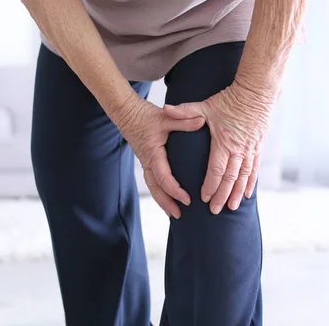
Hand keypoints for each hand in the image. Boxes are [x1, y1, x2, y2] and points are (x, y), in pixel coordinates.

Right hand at [115, 96, 204, 218]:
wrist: (126, 113)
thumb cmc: (145, 115)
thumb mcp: (166, 116)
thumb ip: (184, 120)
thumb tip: (202, 121)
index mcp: (152, 153)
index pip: (163, 177)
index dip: (174, 190)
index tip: (187, 200)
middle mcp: (147, 161)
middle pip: (155, 188)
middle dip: (166, 203)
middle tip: (178, 215)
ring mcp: (145, 162)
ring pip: (152, 186)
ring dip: (162, 200)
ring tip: (174, 213)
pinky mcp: (146, 161)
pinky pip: (152, 181)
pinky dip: (160, 191)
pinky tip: (168, 199)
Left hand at [164, 81, 274, 213]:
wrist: (257, 93)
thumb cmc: (229, 100)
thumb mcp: (206, 105)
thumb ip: (185, 111)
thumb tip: (165, 109)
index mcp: (224, 142)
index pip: (216, 169)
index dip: (210, 185)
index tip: (204, 198)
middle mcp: (238, 149)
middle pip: (230, 178)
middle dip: (222, 196)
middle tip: (214, 211)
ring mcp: (250, 150)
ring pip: (244, 177)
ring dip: (237, 194)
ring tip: (231, 208)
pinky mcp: (257, 148)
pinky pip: (254, 170)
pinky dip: (250, 183)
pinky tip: (247, 195)